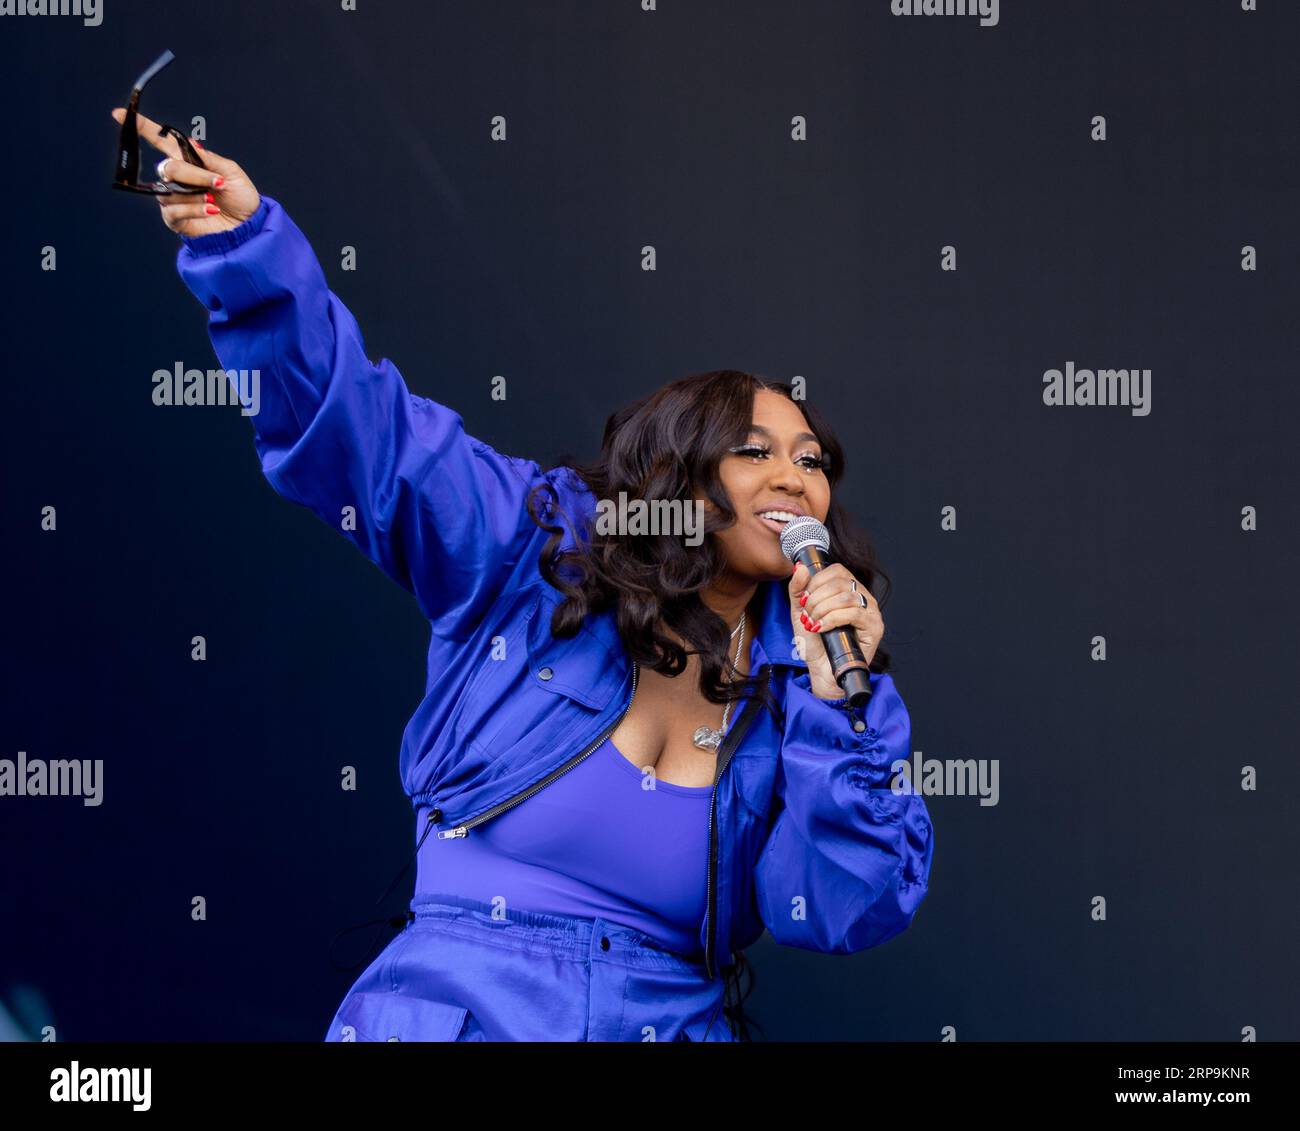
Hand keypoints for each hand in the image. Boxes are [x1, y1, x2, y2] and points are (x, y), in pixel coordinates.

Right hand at [110, 108, 260, 236]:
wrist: (249, 226)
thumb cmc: (241, 197)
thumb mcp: (230, 172)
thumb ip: (208, 158)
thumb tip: (188, 141)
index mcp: (187, 161)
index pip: (160, 140)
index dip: (141, 127)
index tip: (118, 114)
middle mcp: (176, 179)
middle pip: (168, 168)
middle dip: (194, 175)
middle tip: (217, 182)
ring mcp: (174, 199)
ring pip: (169, 190)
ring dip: (196, 194)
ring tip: (215, 198)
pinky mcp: (175, 220)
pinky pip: (173, 211)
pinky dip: (193, 209)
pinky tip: (211, 209)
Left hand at [788, 561, 882, 698]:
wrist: (821, 669)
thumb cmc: (814, 642)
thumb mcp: (800, 611)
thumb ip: (798, 589)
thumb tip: (800, 567)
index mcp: (848, 589)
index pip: (836, 570)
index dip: (816, 581)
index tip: (804, 600)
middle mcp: (862, 597)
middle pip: (840, 582)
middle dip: (816, 598)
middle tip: (807, 615)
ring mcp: (871, 611)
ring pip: (846, 597)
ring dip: (823, 610)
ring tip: (814, 624)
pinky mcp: (875, 627)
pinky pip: (854, 613)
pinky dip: (833, 619)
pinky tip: (822, 628)